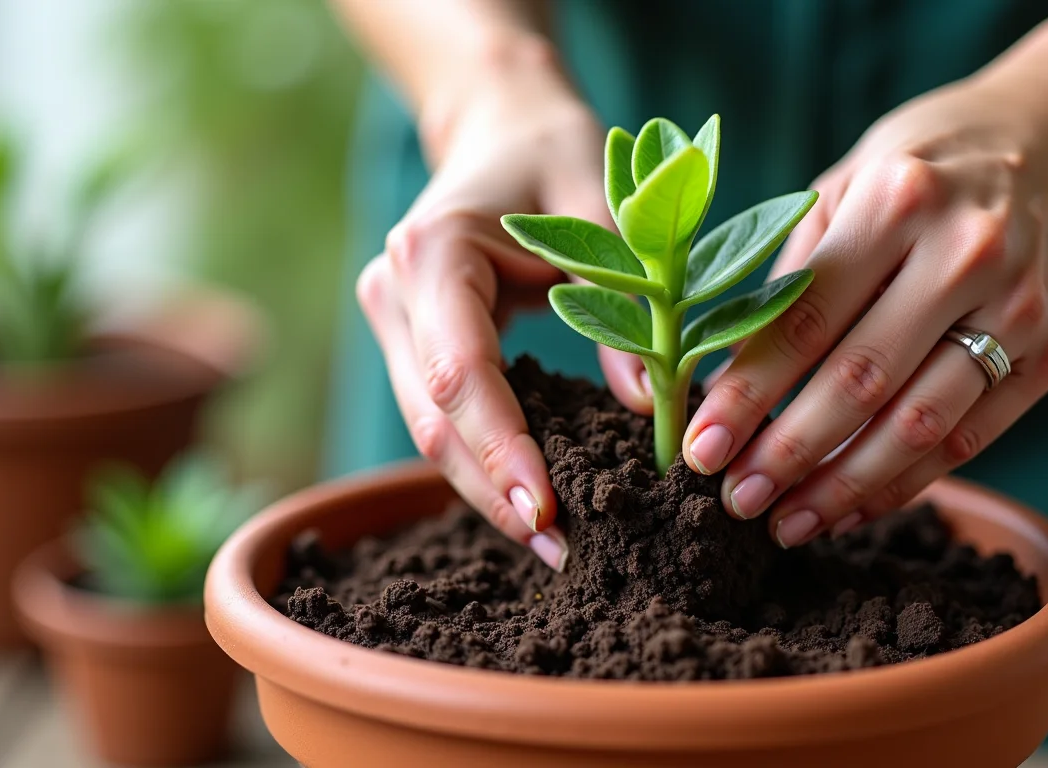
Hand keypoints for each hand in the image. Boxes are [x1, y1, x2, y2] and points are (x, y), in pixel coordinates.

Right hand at [357, 66, 649, 568]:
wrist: (504, 128)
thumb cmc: (557, 153)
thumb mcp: (607, 208)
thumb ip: (626, 298)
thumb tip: (653, 405)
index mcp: (433, 251)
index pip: (458, 371)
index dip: (500, 447)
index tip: (548, 510)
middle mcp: (395, 290)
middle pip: (434, 418)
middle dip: (494, 490)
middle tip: (560, 552)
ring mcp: (394, 320)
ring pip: (431, 430)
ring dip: (487, 490)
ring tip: (556, 545)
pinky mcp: (411, 343)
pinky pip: (444, 417)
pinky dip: (486, 462)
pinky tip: (535, 500)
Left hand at [684, 64, 1047, 547]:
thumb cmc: (929, 164)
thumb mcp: (852, 182)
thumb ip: (795, 271)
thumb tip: (727, 375)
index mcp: (897, 201)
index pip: (804, 318)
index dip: (746, 393)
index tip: (698, 446)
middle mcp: (965, 254)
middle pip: (859, 380)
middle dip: (786, 452)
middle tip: (734, 499)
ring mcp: (1018, 310)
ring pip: (916, 425)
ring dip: (842, 486)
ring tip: (785, 522)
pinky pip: (967, 439)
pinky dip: (903, 484)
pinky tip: (850, 508)